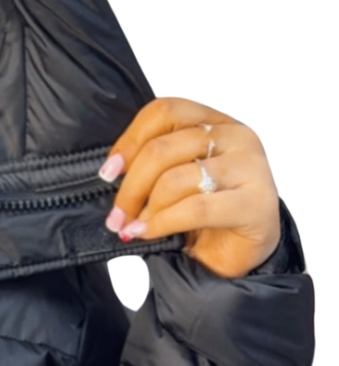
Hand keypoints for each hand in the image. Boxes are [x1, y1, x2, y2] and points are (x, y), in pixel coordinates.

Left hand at [98, 96, 281, 278]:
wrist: (242, 254)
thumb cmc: (208, 216)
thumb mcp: (177, 179)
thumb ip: (156, 164)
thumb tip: (113, 169)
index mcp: (216, 122)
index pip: (165, 111)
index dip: (130, 140)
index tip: (110, 171)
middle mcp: (237, 138)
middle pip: (163, 148)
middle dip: (131, 185)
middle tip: (116, 214)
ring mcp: (250, 169)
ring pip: (175, 179)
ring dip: (146, 208)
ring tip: (134, 226)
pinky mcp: (255, 204)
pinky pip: (195, 208)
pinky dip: (162, 222)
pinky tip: (148, 232)